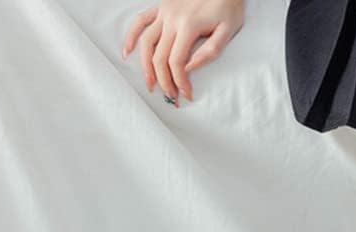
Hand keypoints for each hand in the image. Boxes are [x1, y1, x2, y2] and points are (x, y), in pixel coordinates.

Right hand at [122, 0, 243, 105]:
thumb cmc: (228, 7)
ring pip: (146, 42)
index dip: (179, 83)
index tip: (187, 96)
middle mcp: (171, 19)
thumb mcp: (228, 30)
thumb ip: (210, 51)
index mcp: (189, 26)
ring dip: (145, 66)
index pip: (176, 62)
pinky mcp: (160, 6)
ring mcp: (163, 12)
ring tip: (150, 85)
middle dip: (164, 81)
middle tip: (171, 98)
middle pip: (159, 56)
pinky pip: (140, 21)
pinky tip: (127, 52)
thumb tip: (190, 69)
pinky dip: (131, 36)